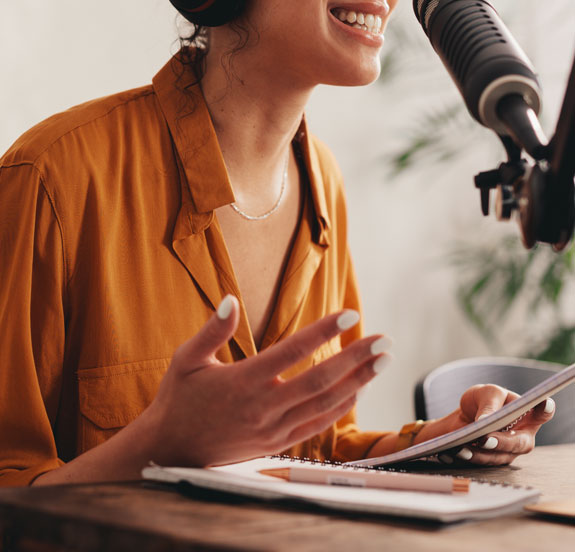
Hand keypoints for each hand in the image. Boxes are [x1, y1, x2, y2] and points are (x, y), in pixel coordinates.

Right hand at [141, 295, 390, 467]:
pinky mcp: (277, 444)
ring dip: (358, 382)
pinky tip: (359, 389)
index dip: (323, 332)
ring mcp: (273, 429)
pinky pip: (318, 425)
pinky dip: (342, 407)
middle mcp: (263, 407)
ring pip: (325, 405)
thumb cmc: (178, 399)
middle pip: (320, 380)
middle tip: (384, 340)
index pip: (292, 351)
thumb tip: (230, 299)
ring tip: (382, 361)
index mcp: (243, 381)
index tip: (349, 314)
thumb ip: (211, 331)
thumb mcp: (186, 360)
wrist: (170, 451)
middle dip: (356, 359)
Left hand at [430, 384, 554, 465]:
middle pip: (520, 443)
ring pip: (499, 456)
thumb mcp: (486, 394)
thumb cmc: (483, 401)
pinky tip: (454, 452)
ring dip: (480, 453)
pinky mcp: (495, 460)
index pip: (542, 412)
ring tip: (461, 447)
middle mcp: (523, 435)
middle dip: (502, 442)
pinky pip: (483, 463)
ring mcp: (510, 450)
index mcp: (527, 414)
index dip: (545, 409)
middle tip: (486, 439)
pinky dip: (469, 457)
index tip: (544, 403)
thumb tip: (485, 421)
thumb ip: (489, 405)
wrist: (466, 416)